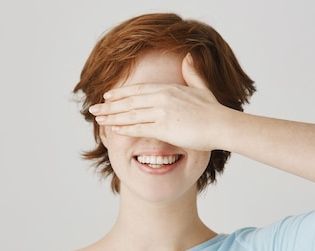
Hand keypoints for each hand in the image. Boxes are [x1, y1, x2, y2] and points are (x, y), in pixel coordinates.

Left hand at [89, 54, 232, 150]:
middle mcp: (162, 98)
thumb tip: (188, 56)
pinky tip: (114, 128)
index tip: (107, 96)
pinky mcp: (164, 128)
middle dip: (109, 106)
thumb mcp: (202, 87)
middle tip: (93, 109)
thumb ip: (192, 72)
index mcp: (168, 88)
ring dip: (111, 117)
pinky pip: (139, 128)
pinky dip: (124, 128)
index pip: (138, 89)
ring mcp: (161, 113)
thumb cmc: (214, 110)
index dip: (121, 93)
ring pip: (130, 114)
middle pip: (129, 101)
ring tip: (97, 119)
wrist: (221, 125)